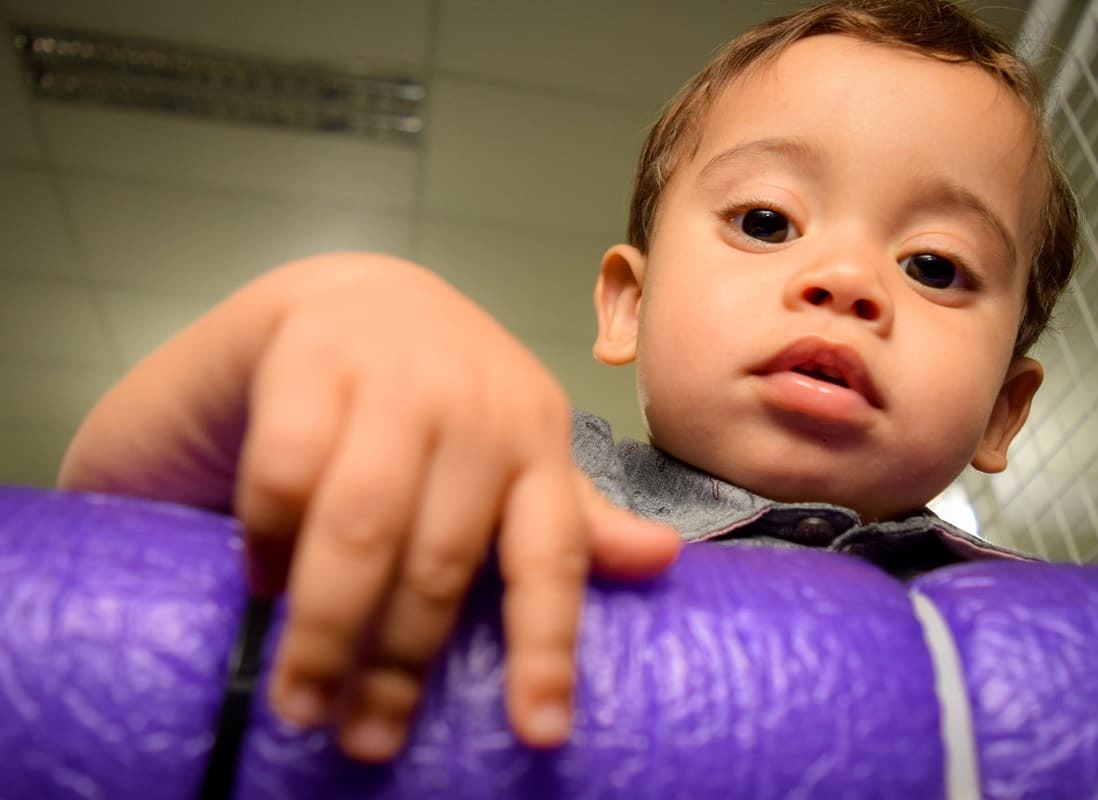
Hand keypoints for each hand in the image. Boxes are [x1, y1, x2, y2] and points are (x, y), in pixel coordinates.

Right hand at [227, 255, 680, 760]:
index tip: (540, 733)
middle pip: (443, 560)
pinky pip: (287, 476)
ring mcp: (392, 378)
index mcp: (537, 436)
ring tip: (303, 700)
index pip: (551, 554)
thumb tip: (663, 560)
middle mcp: (475, 406)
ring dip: (328, 626)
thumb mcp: (513, 451)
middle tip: (366, 737)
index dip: (547, 647)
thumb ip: (570, 515)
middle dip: (401, 662)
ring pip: (364, 528)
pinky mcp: (308, 360)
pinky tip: (265, 583)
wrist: (349, 294)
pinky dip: (272, 542)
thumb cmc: (438, 396)